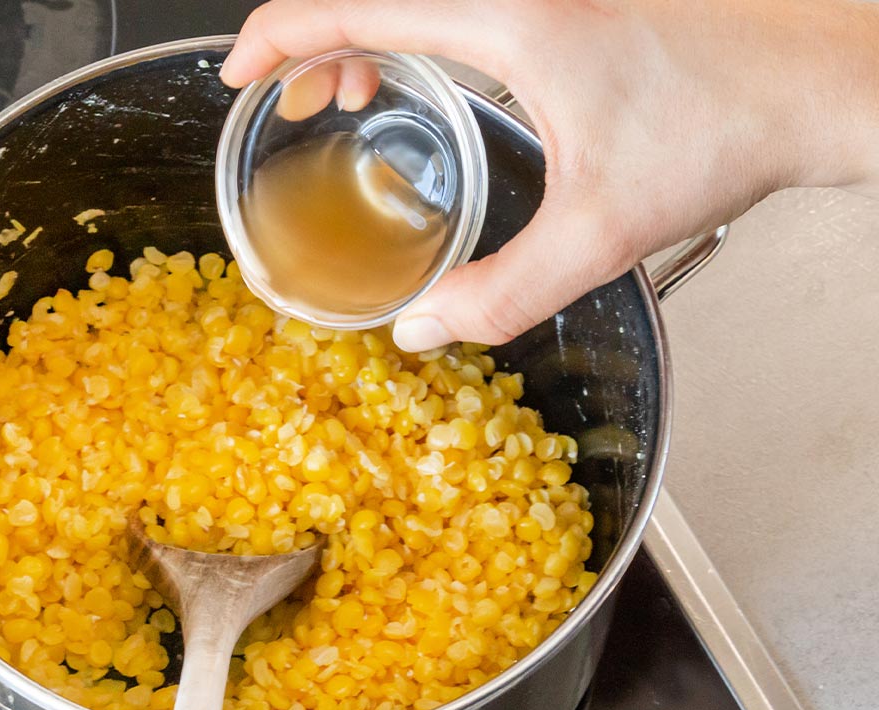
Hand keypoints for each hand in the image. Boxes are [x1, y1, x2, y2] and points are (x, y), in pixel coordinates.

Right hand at [222, 0, 878, 348]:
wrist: (817, 82)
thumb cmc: (731, 125)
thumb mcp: (602, 231)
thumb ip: (502, 293)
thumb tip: (426, 328)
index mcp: (508, 17)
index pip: (356, 2)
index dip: (280, 36)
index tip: (242, 73)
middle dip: (315, 40)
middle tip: (291, 100)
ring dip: (366, 31)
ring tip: (347, 91)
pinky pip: (457, 3)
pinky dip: (417, 30)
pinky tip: (427, 80)